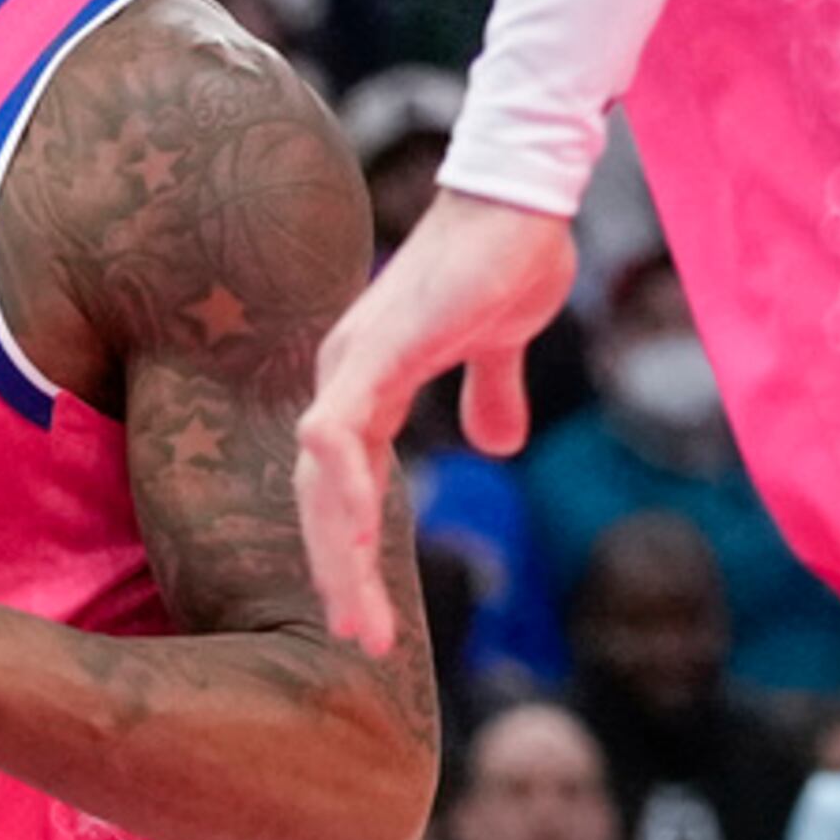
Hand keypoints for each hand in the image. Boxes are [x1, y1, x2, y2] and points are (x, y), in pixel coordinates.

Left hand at [294, 192, 575, 654]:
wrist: (522, 197)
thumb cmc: (505, 258)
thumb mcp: (497, 345)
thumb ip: (489, 393)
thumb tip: (496, 445)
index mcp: (361, 388)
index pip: (338, 491)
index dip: (349, 555)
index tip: (368, 620)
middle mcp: (341, 382)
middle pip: (317, 499)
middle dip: (337, 575)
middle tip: (361, 643)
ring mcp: (351, 366)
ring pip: (319, 480)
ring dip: (336, 553)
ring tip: (357, 622)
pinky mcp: (376, 350)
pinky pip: (337, 428)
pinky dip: (342, 484)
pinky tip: (357, 533)